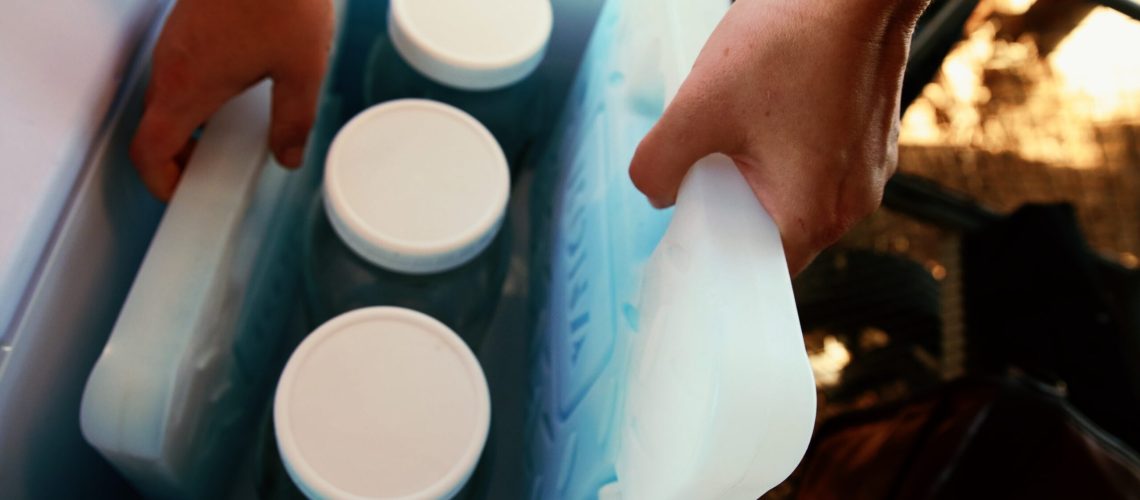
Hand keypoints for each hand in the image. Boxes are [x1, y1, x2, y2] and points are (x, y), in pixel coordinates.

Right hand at [130, 0, 333, 200]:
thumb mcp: (302, 70)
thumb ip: (293, 120)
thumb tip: (287, 156)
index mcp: (189, 85)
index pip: (149, 149)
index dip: (160, 181)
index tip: (183, 192)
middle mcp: (171, 64)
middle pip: (155, 126)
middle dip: (179, 156)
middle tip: (214, 171)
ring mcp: (176, 41)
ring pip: (167, 96)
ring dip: (189, 123)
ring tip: (232, 136)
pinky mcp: (188, 23)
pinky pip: (180, 69)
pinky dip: (197, 93)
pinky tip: (239, 90)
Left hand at [629, 0, 927, 274]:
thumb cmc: (790, 44)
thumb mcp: (697, 109)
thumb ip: (658, 165)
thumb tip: (655, 192)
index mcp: (814, 217)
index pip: (755, 270)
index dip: (716, 253)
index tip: (690, 228)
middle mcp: (852, 204)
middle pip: (775, 231)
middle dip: (733, 204)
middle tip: (703, 167)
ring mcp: (869, 170)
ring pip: (797, 192)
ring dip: (761, 171)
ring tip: (736, 128)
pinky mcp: (873, 137)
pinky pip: (820, 161)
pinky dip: (790, 146)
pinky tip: (769, 106)